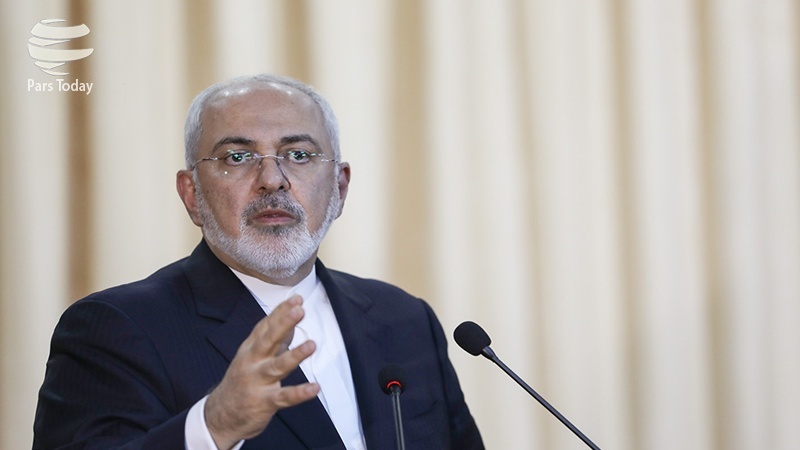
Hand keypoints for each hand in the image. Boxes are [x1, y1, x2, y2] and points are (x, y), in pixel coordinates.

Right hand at [204, 295, 318, 448]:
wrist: (220, 416)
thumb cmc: (242, 380)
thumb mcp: (253, 356)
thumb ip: (274, 338)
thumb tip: (291, 319)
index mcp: (251, 349)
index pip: (266, 326)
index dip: (281, 311)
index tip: (297, 298)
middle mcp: (252, 362)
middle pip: (268, 340)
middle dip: (283, 324)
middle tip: (299, 310)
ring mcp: (257, 382)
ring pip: (276, 366)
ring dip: (294, 355)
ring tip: (312, 345)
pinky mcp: (263, 402)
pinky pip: (283, 397)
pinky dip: (299, 393)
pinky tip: (315, 388)